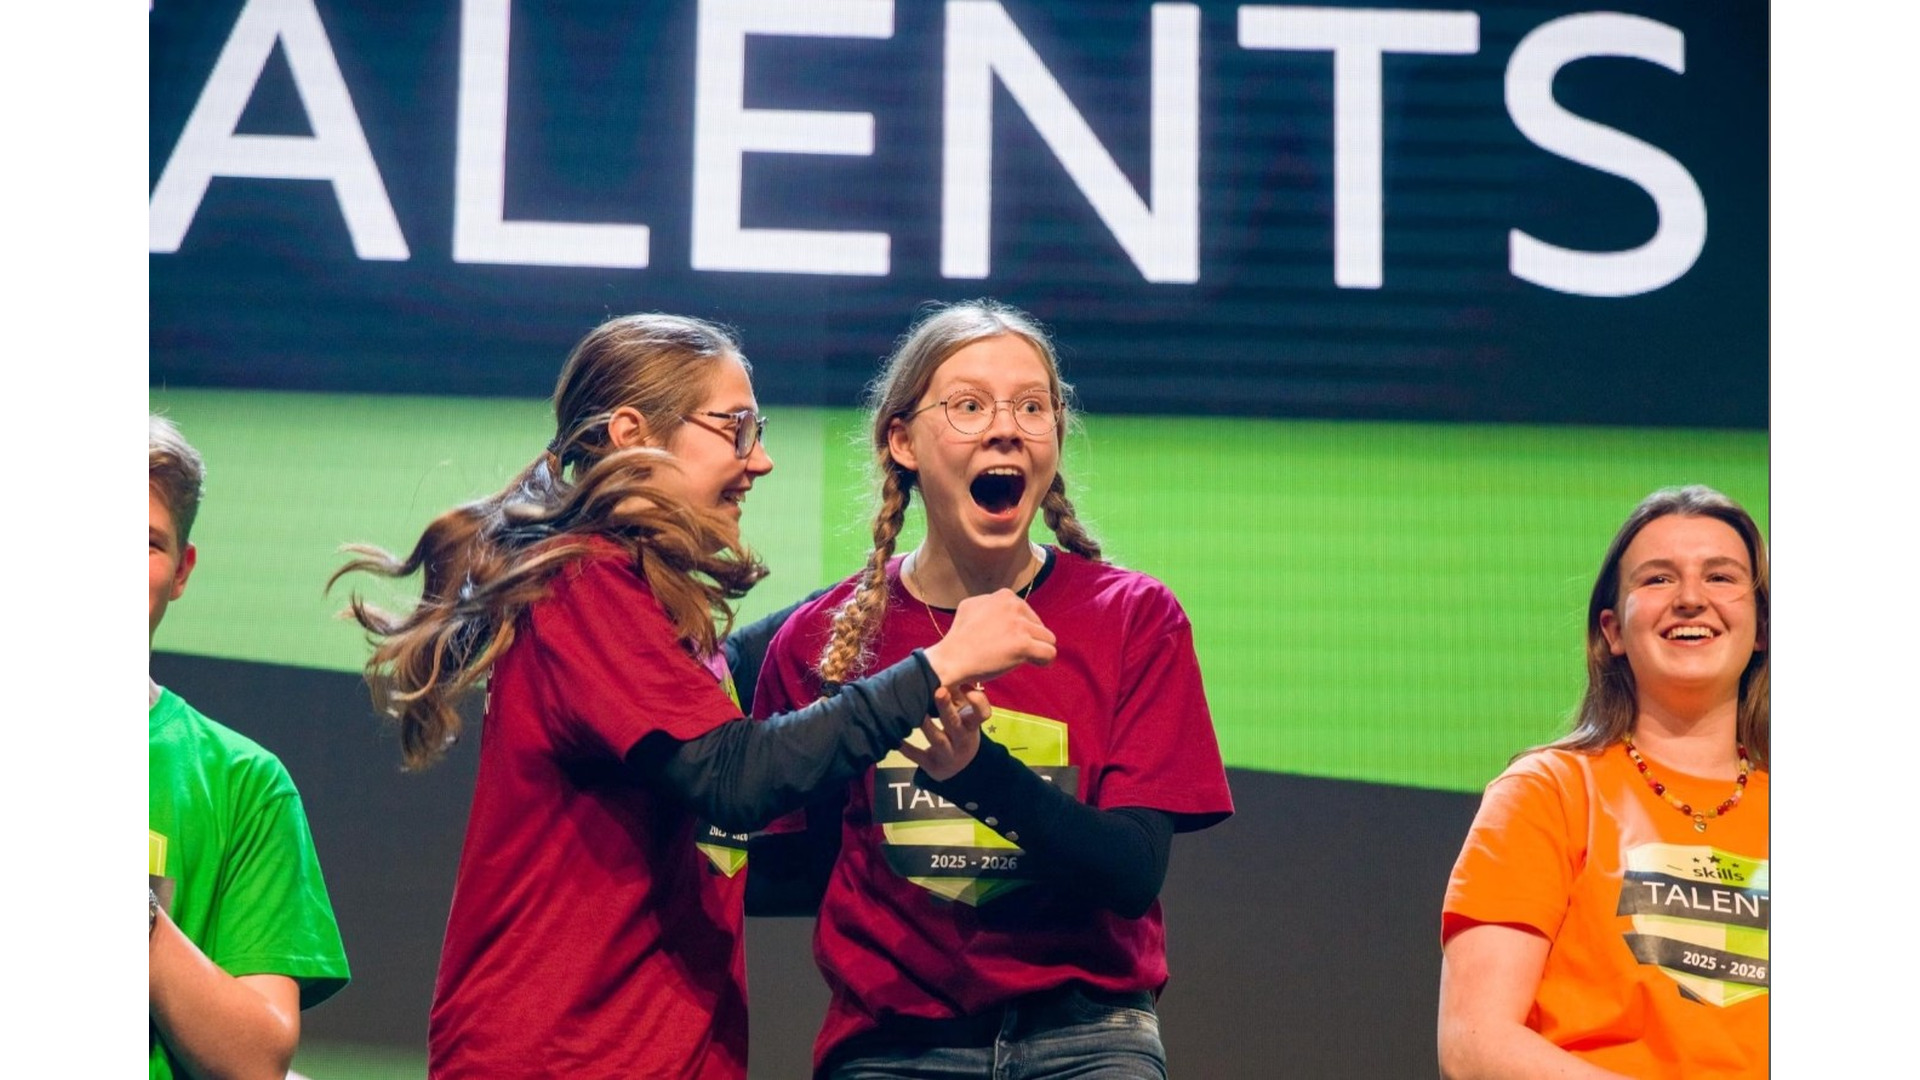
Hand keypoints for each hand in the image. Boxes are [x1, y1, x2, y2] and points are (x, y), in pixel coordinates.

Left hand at [898, 685, 989, 781]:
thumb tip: (948, 665)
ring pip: (937, 740)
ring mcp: (948, 754)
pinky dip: (906, 748)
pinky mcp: (933, 766)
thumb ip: (959, 694)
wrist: (960, 766)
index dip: (978, 702)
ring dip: (927, 726)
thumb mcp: (965, 716)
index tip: (968, 688)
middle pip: (955, 723)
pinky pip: (918, 756)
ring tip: (916, 712)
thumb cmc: (961, 730)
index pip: (982, 714)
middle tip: (939, 691)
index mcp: (971, 725)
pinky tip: (895, 739)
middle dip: (946, 708)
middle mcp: (962, 740)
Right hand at [922, 589, 1055, 686]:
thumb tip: (1009, 605)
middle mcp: (1013, 606)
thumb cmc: (960, 637)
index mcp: (1004, 596)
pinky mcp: (1023, 645)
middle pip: (1039, 625)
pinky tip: (1035, 664)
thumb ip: (991, 603)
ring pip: (1048, 639)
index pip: (1027, 613)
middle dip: (1030, 639)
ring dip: (1037, 650)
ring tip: (1023, 659)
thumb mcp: (972, 606)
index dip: (1021, 629)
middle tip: (1012, 651)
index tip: (1009, 640)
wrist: (952, 658)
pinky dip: (1044, 661)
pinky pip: (1049, 653)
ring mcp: (1019, 625)